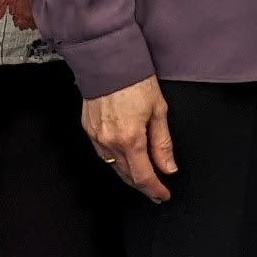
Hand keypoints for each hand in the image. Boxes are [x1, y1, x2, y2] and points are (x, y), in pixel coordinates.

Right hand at [81, 76, 175, 201]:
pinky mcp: (88, 130)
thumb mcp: (158, 110)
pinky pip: (103, 154)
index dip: (155, 189)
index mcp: (130, 139)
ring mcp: (96, 137)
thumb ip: (163, 143)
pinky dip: (116, 160)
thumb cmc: (135, 80)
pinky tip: (125, 159)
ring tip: (143, 176)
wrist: (108, 60)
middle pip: (127, 175)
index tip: (163, 195)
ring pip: (114, 166)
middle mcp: (110, 142)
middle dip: (143, 185)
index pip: (143, 176)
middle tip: (156, 190)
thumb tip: (168, 167)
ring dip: (129, 174)